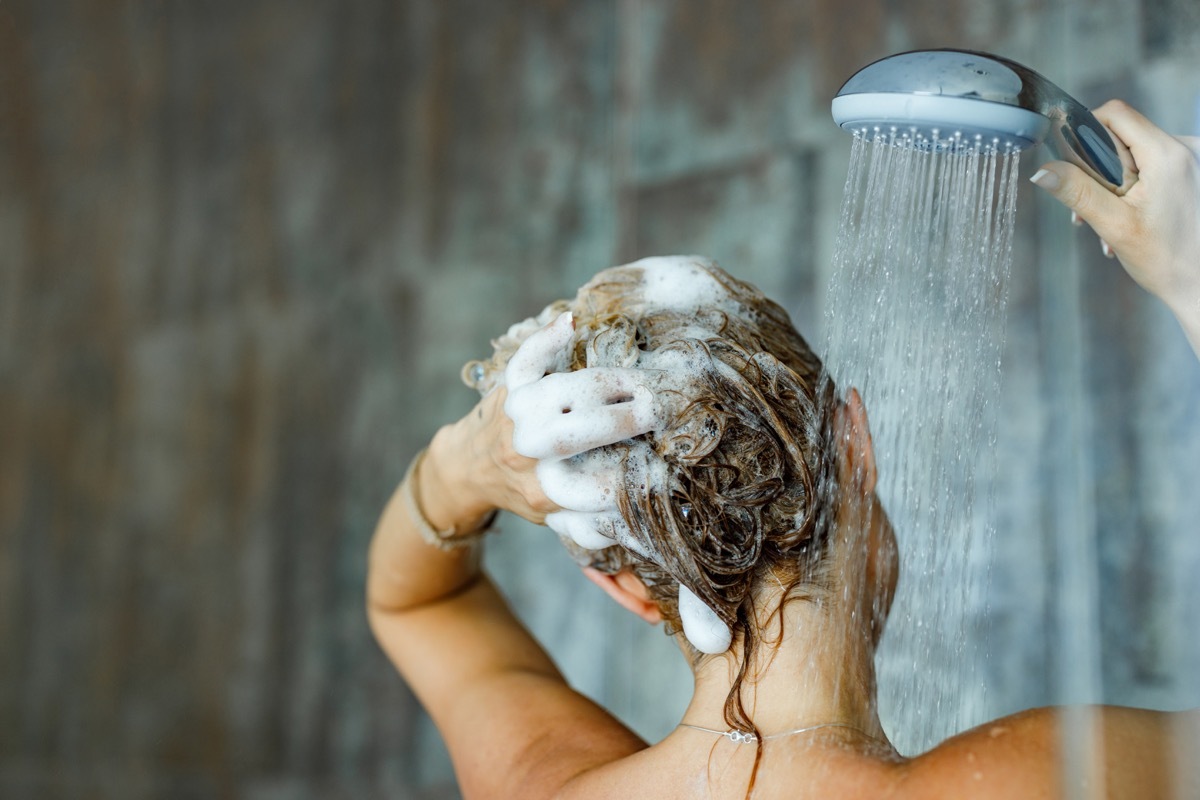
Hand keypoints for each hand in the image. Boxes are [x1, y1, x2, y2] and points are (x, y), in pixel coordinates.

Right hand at [1030, 100, 1199, 322]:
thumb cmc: (1167, 259)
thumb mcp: (1113, 225)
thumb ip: (1077, 192)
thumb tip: (1042, 170)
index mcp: (1168, 154)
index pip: (1116, 114)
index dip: (1086, 130)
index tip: (1072, 162)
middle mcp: (1185, 148)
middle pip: (1123, 136)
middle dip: (1098, 170)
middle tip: (1091, 208)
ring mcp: (1191, 160)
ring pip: (1135, 153)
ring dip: (1113, 185)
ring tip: (1108, 223)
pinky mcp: (1191, 173)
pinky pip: (1151, 166)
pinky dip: (1132, 189)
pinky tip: (1126, 219)